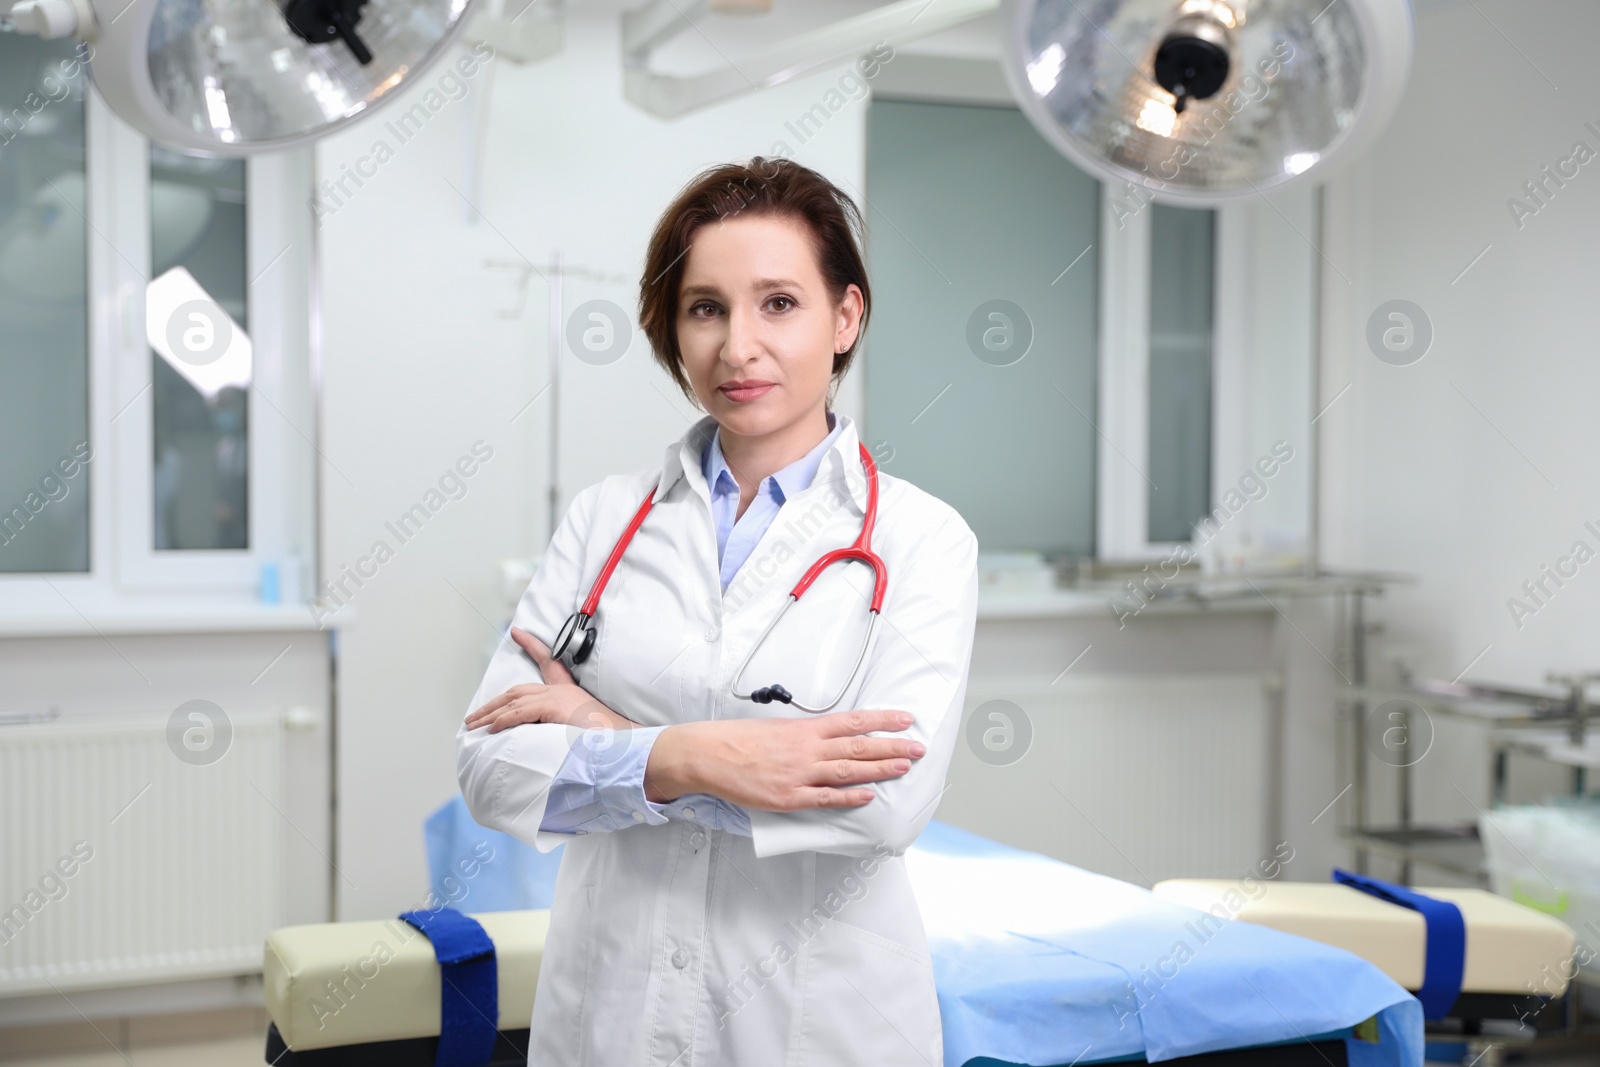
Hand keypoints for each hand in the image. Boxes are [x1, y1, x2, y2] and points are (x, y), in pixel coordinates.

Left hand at [463, 627, 639, 732]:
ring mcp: (558, 697)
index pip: (549, 662)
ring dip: (490, 714)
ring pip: (514, 701)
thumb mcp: (585, 731)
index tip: (518, 633)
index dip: (531, 646)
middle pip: (518, 689)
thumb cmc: (610, 742)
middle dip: (493, 702)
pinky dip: (503, 720)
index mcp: (570, 692)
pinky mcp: (554, 707)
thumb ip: (566, 730)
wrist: (626, 743)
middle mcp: (563, 690)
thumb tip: (551, 742)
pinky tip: (492, 729)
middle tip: (474, 715)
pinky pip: (519, 713)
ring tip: (473, 725)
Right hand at [643, 709, 925, 809]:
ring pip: (848, 771)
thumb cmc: (738, 738)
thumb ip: (805, 734)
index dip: (882, 720)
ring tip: (904, 767)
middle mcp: (807, 749)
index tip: (905, 720)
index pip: (853, 721)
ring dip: (880, 769)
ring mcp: (799, 774)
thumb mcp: (777, 727)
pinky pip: (825, 798)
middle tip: (918, 748)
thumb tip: (831, 737)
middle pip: (859, 746)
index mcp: (804, 728)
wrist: (708, 754)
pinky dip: (849, 796)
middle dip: (892, 746)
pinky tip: (868, 795)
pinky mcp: (788, 797)